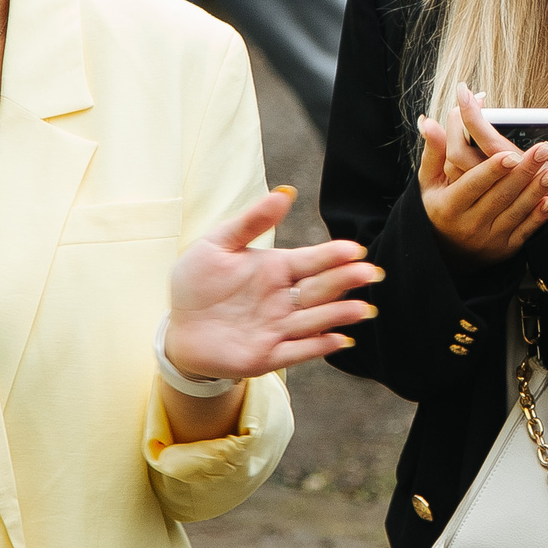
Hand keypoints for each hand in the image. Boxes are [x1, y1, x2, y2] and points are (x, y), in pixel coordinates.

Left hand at [165, 187, 382, 377]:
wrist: (178, 328)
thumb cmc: (198, 283)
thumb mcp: (217, 244)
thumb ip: (252, 221)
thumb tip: (285, 192)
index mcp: (277, 269)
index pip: (312, 260)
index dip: (333, 255)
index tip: (355, 250)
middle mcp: (284, 298)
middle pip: (320, 288)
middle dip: (345, 281)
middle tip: (368, 273)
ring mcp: (279, 327)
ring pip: (315, 319)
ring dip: (339, 314)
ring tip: (362, 309)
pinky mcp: (268, 355)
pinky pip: (298, 351)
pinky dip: (319, 346)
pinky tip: (340, 340)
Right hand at [419, 84, 547, 263]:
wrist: (446, 251)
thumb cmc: (440, 206)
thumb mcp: (430, 182)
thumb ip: (434, 151)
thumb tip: (429, 121)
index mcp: (449, 205)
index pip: (473, 184)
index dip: (492, 170)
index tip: (511, 153)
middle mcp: (468, 225)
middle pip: (499, 195)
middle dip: (523, 172)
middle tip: (544, 149)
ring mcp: (489, 239)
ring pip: (515, 212)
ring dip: (536, 192)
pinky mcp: (505, 249)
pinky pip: (525, 232)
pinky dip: (538, 217)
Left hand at [437, 82, 547, 201]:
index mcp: (526, 175)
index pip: (487, 141)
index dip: (472, 114)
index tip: (465, 91)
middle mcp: (503, 188)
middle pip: (461, 153)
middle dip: (457, 121)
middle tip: (466, 99)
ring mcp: (493, 196)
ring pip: (457, 167)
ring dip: (456, 138)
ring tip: (467, 115)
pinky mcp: (489, 200)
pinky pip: (462, 178)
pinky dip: (459, 156)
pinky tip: (468, 138)